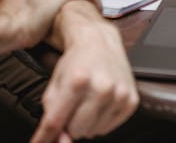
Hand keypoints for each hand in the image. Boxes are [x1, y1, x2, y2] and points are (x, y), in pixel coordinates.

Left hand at [31, 1, 138, 142]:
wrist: (100, 42)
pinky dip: (102, 120)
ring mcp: (119, 94)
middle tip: (73, 105)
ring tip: (87, 101)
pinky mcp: (131, 100)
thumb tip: (56, 140)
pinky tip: (100, 103)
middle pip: (76, 131)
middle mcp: (101, 87)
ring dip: (87, 123)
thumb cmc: (76, 62)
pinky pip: (110, 127)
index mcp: (77, 80)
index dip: (44, 137)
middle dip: (70, 123)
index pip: (56, 121)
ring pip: (93, 132)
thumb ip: (51, 112)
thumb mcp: (55, 83)